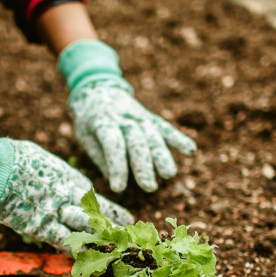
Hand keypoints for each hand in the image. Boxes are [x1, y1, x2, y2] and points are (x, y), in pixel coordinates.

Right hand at [0, 131, 133, 249]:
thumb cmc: (13, 157)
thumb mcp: (41, 159)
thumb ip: (52, 172)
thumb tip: (53, 174)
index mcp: (70, 178)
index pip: (95, 199)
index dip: (110, 211)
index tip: (125, 218)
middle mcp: (69, 196)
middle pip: (97, 216)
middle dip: (113, 228)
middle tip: (128, 238)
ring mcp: (56, 213)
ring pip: (86, 230)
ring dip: (100, 242)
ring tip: (115, 252)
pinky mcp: (41, 227)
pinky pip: (62, 242)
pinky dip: (73, 252)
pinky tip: (84, 262)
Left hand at [59, 40, 195, 192]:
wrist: (98, 89)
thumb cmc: (89, 120)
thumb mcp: (84, 136)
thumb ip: (100, 156)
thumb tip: (115, 178)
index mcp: (102, 122)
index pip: (112, 144)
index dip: (117, 166)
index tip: (119, 188)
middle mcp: (123, 117)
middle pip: (137, 141)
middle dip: (144, 164)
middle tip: (149, 187)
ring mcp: (139, 116)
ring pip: (153, 135)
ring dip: (162, 155)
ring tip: (169, 174)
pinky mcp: (150, 117)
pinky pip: (165, 127)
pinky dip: (178, 138)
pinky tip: (191, 150)